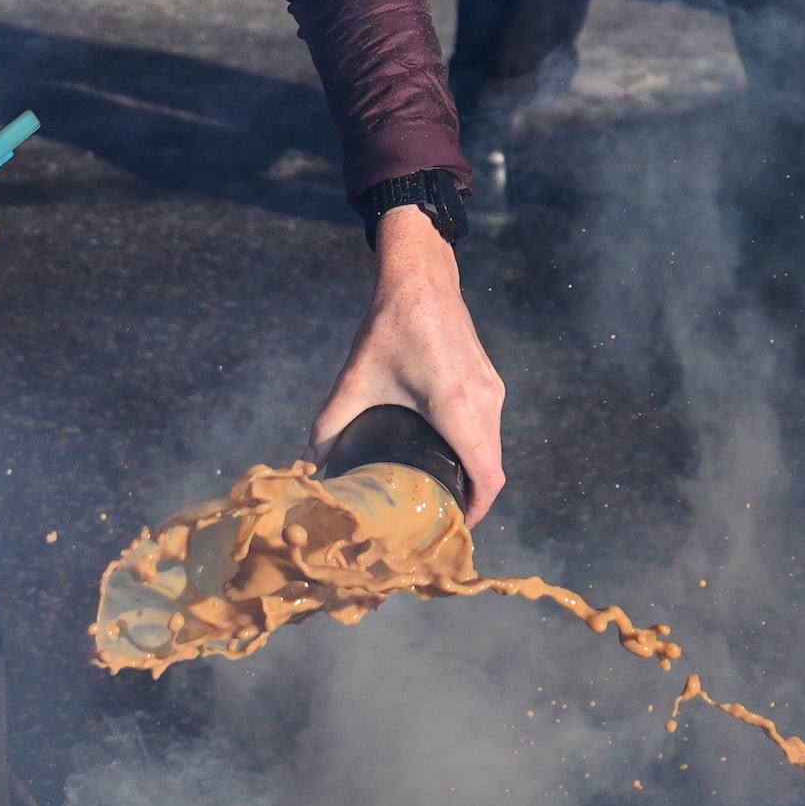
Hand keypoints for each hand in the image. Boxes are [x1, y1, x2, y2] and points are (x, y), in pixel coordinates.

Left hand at [309, 207, 508, 519]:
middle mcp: (484, 403)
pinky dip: (477, 448)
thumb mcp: (355, 379)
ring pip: (493, 447)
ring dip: (475, 472)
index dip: (477, 511)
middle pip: (492, 468)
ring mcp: (493, 390)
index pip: (487, 477)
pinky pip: (490, 427)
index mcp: (457, 408)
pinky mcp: (490, 379)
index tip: (455, 528)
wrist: (421, 278)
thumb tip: (311, 460)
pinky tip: (448, 453)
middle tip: (439, 516)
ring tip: (443, 490)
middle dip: (472, 497)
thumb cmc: (390, 327)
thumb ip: (330, 422)